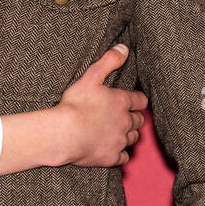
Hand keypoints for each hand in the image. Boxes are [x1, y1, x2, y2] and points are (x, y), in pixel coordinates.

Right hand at [47, 45, 147, 166]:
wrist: (63, 134)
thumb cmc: (75, 105)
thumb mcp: (90, 77)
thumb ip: (108, 61)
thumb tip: (124, 48)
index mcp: (121, 102)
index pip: (141, 101)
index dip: (138, 101)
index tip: (133, 102)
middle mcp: (125, 122)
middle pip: (139, 121)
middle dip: (134, 118)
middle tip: (125, 117)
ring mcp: (119, 141)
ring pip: (133, 139)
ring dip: (129, 135)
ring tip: (119, 132)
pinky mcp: (111, 157)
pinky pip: (124, 157)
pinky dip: (121, 154)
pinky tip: (113, 150)